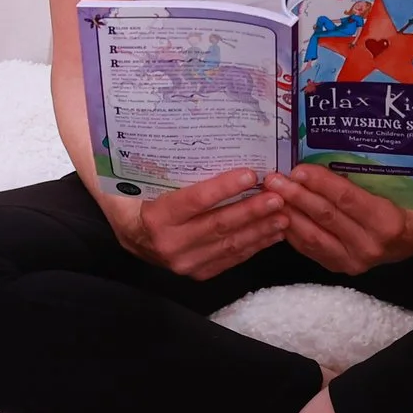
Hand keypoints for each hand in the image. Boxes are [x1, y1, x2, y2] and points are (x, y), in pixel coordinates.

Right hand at [108, 168, 288, 279]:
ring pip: (229, 245)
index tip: (251, 174)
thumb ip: (164, 167)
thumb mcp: (145, 181)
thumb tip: (193, 138)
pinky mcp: (198, 273)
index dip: (224, 188)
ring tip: (284, 214)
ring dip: (260, 230)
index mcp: (155, 217)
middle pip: (218, 225)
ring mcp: (185, 263)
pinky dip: (254, 245)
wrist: (128, 234)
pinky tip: (273, 233)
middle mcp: (170, 244)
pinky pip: (231, 259)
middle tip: (278, 196)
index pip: (195, 201)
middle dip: (252, 210)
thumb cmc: (138, 198)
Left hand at [266, 165, 412, 274]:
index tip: (299, 169)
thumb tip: (365, 143)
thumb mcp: (409, 187)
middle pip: (325, 216)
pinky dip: (292, 230)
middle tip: (273, 178)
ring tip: (270, 194)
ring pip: (313, 235)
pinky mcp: (339, 267)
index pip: (347, 200)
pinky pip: (310, 248)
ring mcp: (353, 260)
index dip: (321, 184)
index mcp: (387, 222)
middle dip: (296, 195)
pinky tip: (278, 213)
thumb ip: (388, 172)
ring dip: (289, 213)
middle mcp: (369, 245)